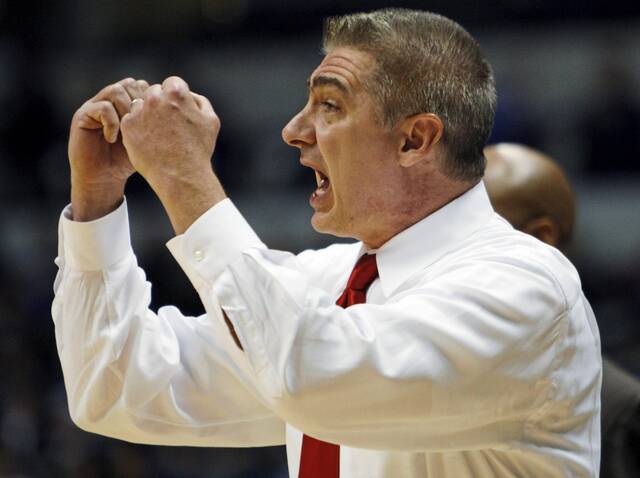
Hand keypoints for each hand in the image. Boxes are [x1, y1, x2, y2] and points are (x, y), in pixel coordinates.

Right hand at [69, 78, 148, 220]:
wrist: (103, 178)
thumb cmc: (128, 161)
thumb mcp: (149, 141)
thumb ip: (160, 124)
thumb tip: (182, 112)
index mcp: (128, 103)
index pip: (144, 87)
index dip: (152, 102)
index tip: (156, 124)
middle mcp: (111, 100)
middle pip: (130, 84)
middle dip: (139, 104)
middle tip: (142, 127)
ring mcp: (96, 105)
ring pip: (116, 90)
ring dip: (126, 111)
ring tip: (128, 132)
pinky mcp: (83, 115)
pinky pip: (102, 107)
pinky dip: (112, 122)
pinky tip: (113, 139)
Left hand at [121, 76, 225, 233]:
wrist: (180, 175)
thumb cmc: (198, 150)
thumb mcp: (211, 121)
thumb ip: (200, 101)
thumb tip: (190, 95)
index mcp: (176, 93)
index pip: (172, 83)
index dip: (177, 96)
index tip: (179, 111)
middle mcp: (155, 99)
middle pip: (154, 91)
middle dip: (160, 103)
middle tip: (168, 124)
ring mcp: (140, 112)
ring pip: (140, 104)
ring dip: (147, 114)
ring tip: (158, 133)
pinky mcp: (128, 126)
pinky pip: (130, 120)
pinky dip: (138, 128)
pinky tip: (149, 140)